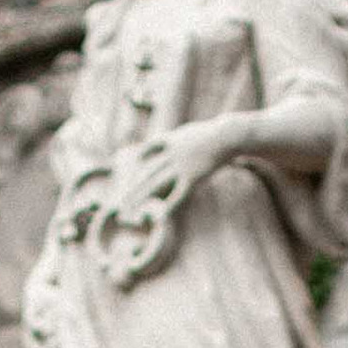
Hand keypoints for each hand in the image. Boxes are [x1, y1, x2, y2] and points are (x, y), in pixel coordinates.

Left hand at [91, 125, 225, 288]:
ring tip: (130, 211)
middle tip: (120, 203)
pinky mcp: (192, 177)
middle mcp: (171, 153)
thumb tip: (180, 139)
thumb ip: (183, 138)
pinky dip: (168, 205)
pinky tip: (159, 215)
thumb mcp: (194, 132)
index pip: (149, 148)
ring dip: (141, 198)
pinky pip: (178, 194)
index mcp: (172, 140)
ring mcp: (180, 165)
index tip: (131, 169)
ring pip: (156, 184)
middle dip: (133, 189)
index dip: (140, 158)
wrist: (227, 135)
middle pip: (147, 172)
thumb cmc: (216, 134)